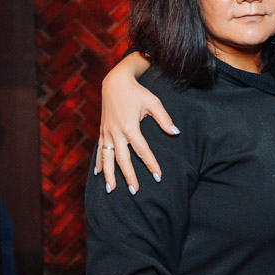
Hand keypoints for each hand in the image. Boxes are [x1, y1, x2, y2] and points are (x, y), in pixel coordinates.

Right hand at [95, 63, 177, 192]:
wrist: (115, 83)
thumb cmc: (137, 93)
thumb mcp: (154, 103)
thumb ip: (165, 119)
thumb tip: (176, 133)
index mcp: (130, 127)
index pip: (142, 151)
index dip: (151, 164)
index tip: (158, 177)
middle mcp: (116, 132)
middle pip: (123, 159)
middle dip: (129, 176)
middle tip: (135, 191)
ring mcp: (107, 133)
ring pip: (107, 158)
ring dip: (109, 175)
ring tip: (111, 190)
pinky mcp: (102, 131)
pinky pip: (100, 150)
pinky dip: (98, 163)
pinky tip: (98, 175)